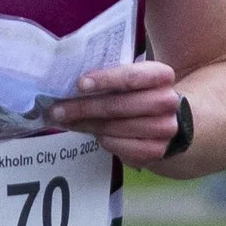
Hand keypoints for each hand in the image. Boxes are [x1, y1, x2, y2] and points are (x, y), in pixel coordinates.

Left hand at [45, 60, 189, 166]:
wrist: (166, 120)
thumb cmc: (138, 94)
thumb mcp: (131, 78)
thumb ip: (110, 78)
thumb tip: (67, 84)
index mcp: (162, 75)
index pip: (132, 76)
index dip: (105, 80)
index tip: (79, 84)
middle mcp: (168, 102)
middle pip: (119, 105)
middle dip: (83, 107)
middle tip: (57, 109)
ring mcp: (165, 128)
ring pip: (115, 127)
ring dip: (86, 125)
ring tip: (66, 121)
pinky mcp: (157, 150)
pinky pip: (120, 146)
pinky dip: (102, 140)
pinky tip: (91, 133)